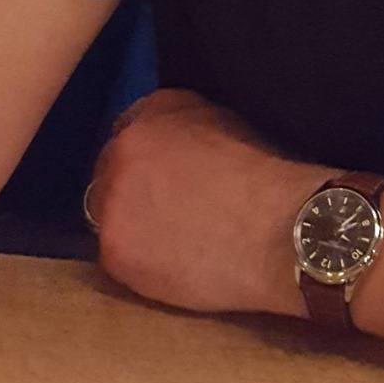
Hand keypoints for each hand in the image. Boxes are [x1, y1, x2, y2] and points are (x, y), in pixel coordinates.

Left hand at [90, 88, 324, 317]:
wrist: (275, 231)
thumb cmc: (263, 177)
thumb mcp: (223, 120)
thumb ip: (181, 120)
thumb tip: (169, 137)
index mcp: (149, 117)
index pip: (129, 129)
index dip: (147, 155)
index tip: (162, 175)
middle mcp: (120, 153)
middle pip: (109, 172)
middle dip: (132, 188)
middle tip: (165, 212)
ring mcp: (111, 205)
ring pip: (108, 215)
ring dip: (131, 224)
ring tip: (170, 242)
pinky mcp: (114, 252)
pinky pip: (117, 255)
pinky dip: (138, 260)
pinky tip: (170, 265)